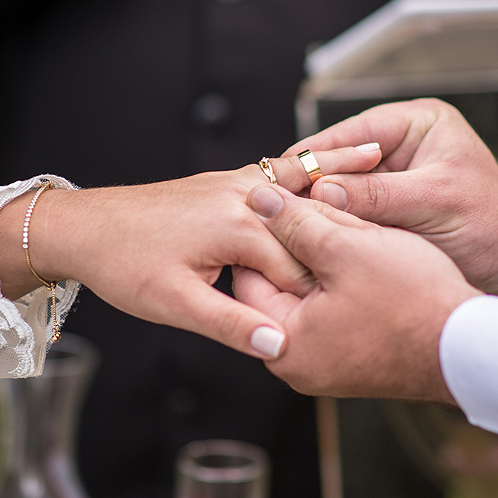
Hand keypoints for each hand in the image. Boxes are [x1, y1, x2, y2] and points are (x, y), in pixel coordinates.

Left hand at [0, 146, 379, 357]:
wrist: (85, 227)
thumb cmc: (125, 266)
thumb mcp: (174, 303)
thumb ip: (231, 324)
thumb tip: (279, 344)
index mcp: (237, 227)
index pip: (305, 257)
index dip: (339, 278)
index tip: (381, 295)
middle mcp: (242, 198)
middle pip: (313, 206)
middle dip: (355, 204)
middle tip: (411, 202)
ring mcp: (234, 186)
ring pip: (297, 179)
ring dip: (335, 169)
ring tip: (382, 152)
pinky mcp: (227, 185)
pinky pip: (279, 174)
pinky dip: (309, 168)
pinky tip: (330, 165)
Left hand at [232, 183, 479, 401]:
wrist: (471, 347)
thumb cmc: (412, 301)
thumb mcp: (347, 249)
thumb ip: (297, 222)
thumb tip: (258, 198)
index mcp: (284, 344)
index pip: (249, 274)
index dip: (262, 230)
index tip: (281, 198)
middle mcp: (298, 363)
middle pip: (278, 284)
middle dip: (295, 242)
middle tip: (314, 204)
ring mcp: (328, 364)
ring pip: (310, 293)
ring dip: (323, 256)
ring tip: (345, 222)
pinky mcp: (355, 357)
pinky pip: (334, 309)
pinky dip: (343, 278)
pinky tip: (363, 248)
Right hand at [285, 99, 497, 301]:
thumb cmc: (489, 227)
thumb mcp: (437, 204)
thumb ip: (381, 196)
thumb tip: (323, 193)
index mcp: (416, 124)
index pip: (352, 133)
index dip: (317, 157)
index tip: (282, 179)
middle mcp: (397, 145)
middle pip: (336, 160)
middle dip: (308, 184)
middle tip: (270, 205)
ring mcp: (386, 179)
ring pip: (335, 189)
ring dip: (312, 209)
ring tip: (276, 225)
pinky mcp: (380, 211)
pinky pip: (345, 215)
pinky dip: (326, 228)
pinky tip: (300, 242)